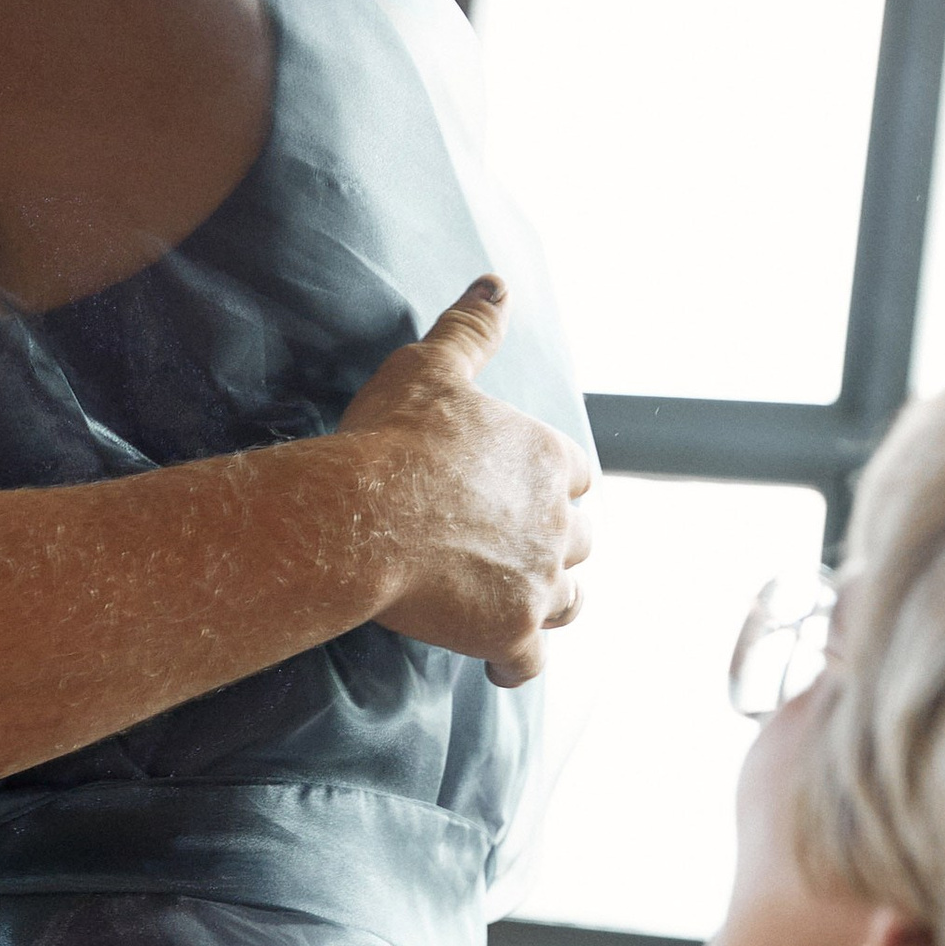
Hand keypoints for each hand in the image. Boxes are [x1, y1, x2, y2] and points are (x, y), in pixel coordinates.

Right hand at [338, 274, 592, 683]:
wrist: (365, 516)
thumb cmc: (395, 438)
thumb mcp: (433, 367)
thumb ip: (473, 328)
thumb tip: (496, 280)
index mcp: (546, 459)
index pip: (575, 476)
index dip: (552, 487)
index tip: (526, 494)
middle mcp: (558, 523)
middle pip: (579, 541)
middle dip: (555, 545)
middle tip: (515, 550)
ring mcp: (540, 581)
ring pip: (570, 600)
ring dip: (549, 601)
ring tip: (518, 605)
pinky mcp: (512, 632)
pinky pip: (530, 662)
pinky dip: (517, 664)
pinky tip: (498, 665)